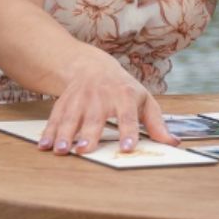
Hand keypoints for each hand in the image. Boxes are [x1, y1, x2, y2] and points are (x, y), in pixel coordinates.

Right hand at [38, 54, 176, 154]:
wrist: (93, 68)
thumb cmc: (124, 89)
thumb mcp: (144, 101)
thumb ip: (157, 123)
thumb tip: (173, 143)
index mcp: (125, 96)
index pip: (128, 116)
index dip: (129, 132)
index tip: (127, 147)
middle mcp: (102, 97)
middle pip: (95, 118)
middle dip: (89, 134)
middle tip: (83, 150)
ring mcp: (81, 99)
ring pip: (71, 118)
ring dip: (65, 135)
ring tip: (61, 151)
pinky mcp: (64, 102)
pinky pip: (55, 118)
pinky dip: (49, 132)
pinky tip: (44, 146)